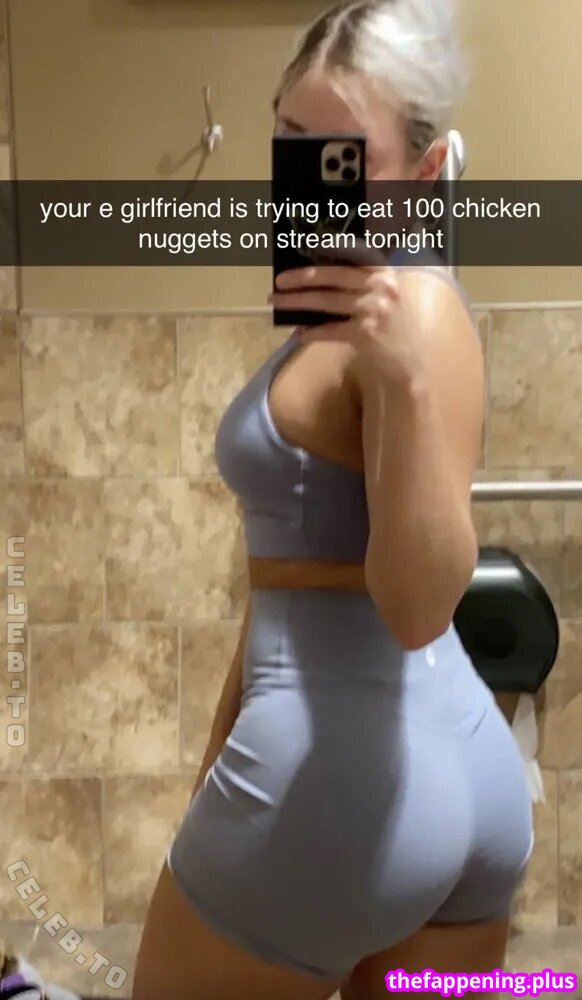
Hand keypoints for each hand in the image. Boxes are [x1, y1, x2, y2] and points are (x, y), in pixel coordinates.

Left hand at [272, 258, 427, 386]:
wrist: (415, 363)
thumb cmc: (400, 330)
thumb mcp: (390, 299)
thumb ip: (366, 286)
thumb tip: (323, 283)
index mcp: (386, 274)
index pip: (356, 253)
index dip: (332, 247)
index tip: (308, 245)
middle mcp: (380, 288)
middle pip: (332, 277)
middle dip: (301, 278)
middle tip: (279, 281)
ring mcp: (373, 310)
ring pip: (326, 301)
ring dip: (297, 302)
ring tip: (278, 303)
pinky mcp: (365, 334)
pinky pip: (330, 330)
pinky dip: (312, 332)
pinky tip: (299, 334)